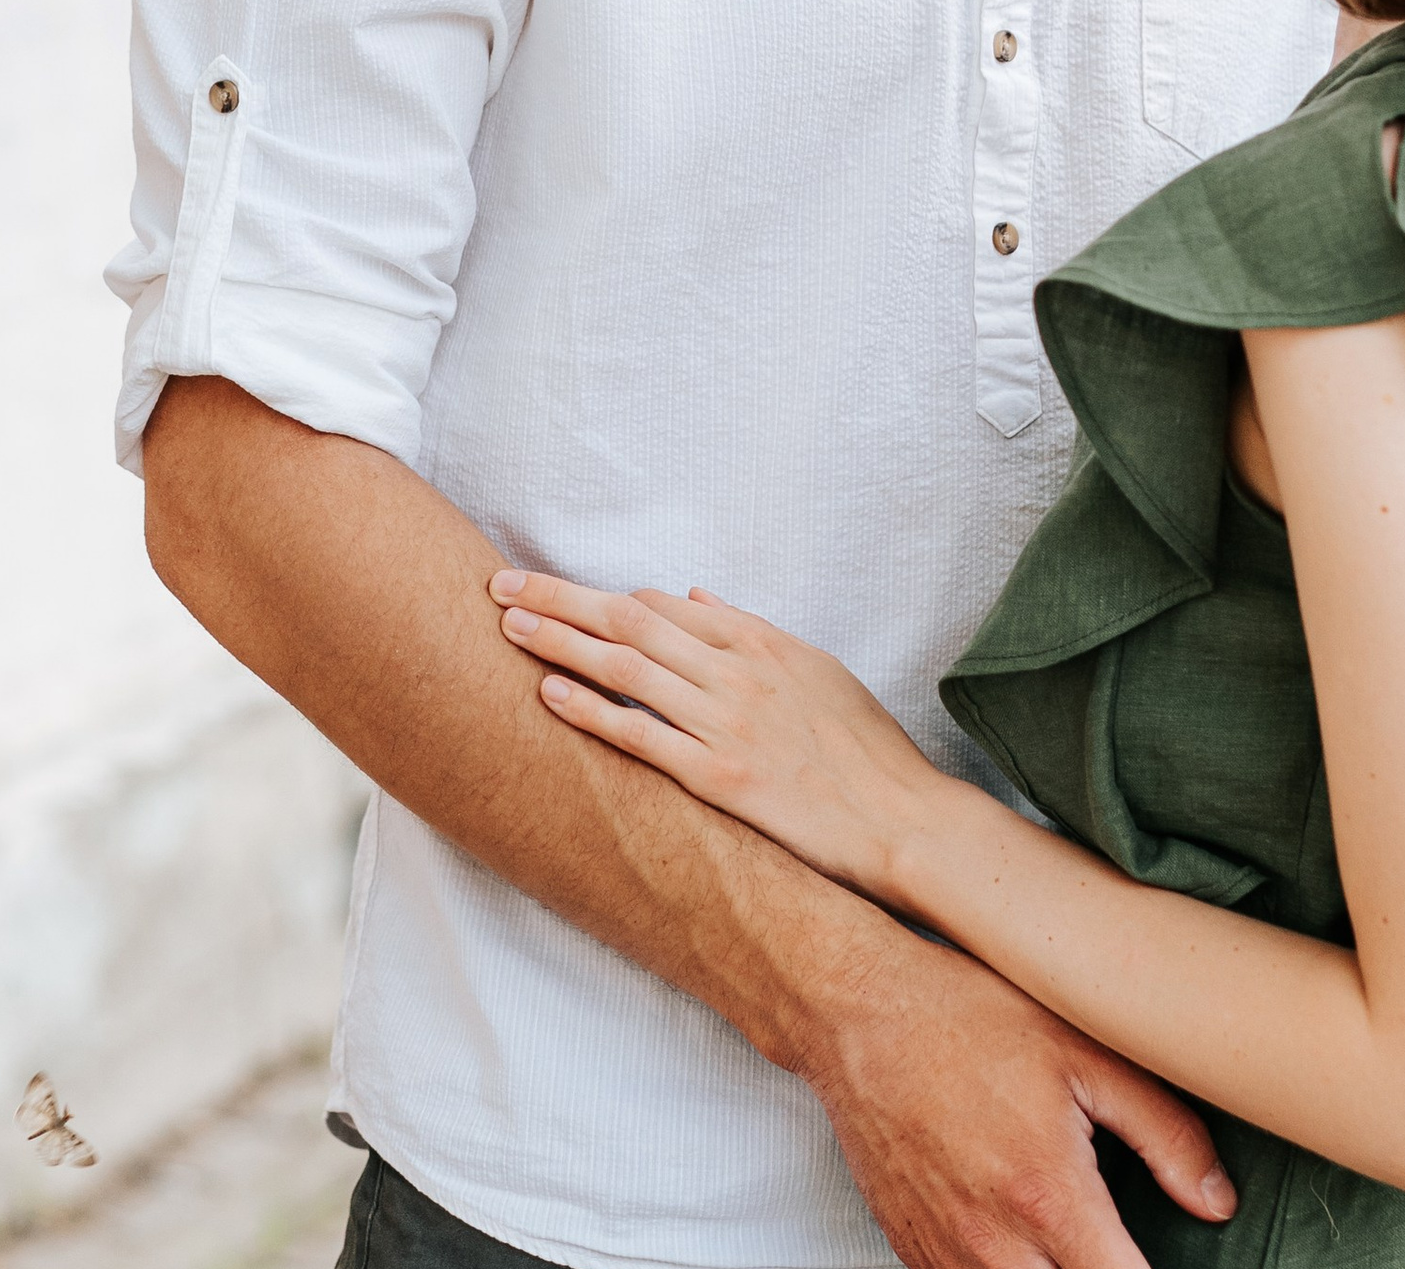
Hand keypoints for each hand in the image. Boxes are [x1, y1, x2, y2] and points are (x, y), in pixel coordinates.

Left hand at [488, 569, 946, 898]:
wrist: (903, 820)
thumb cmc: (866, 751)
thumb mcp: (818, 669)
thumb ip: (753, 632)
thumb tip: (693, 597)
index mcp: (762, 643)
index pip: (664, 607)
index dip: (604, 597)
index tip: (557, 591)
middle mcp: (738, 673)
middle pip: (631, 622)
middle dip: (561, 599)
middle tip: (501, 584)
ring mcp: (727, 723)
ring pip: (627, 669)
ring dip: (562, 642)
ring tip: (508, 626)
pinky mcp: (721, 777)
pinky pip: (643, 736)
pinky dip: (593, 710)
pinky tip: (550, 694)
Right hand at [802, 919, 1236, 1263]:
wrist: (855, 1011)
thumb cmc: (964, 1016)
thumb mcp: (1081, 1048)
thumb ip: (1163, 1130)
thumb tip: (1216, 1200)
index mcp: (1049, 1199)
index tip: (1167, 1256)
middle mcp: (994, 1247)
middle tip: (1111, 1238)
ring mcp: (946, 1257)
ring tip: (1066, 1230)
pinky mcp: (911, 1252)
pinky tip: (1021, 1234)